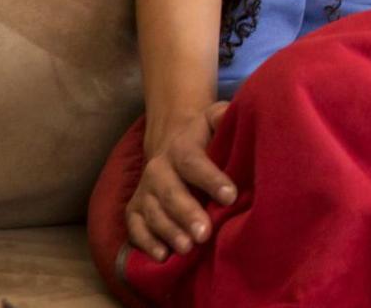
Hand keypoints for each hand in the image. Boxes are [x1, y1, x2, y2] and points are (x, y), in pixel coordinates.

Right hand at [126, 101, 233, 260]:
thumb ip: (223, 116)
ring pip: (153, 213)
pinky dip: (146, 243)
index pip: (193, 162)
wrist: (173, 140)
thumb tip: (234, 113)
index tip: (230, 196)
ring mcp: (145, 190)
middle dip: (187, 214)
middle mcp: (158, 169)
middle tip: (205, 233)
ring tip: (187, 248)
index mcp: (181, 148)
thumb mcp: (214, 118)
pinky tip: (161, 257)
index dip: (211, 179)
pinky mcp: (135, 208)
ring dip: (169, 232)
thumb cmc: (204, 135)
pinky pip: (135, 227)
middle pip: (171, 193)